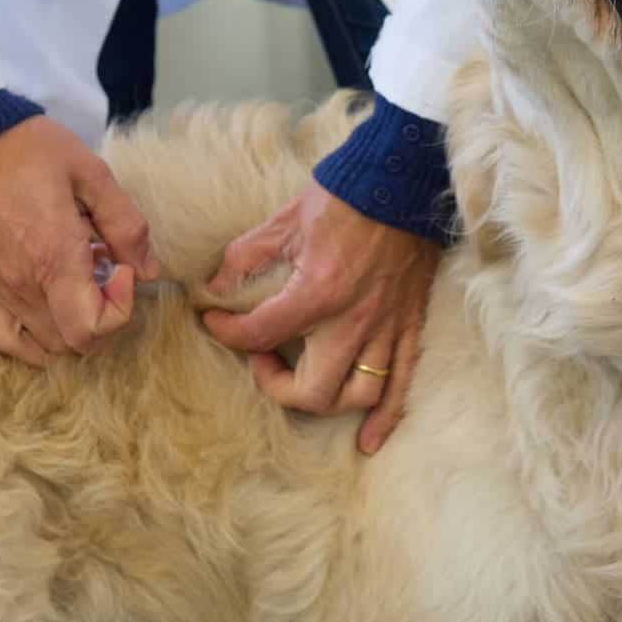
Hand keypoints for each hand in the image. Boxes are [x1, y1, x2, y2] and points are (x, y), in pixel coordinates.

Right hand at [0, 115, 158, 364]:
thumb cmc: (32, 150)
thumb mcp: (93, 175)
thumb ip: (126, 226)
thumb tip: (148, 271)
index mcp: (54, 258)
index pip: (91, 329)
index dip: (121, 309)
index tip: (124, 269)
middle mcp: (24, 284)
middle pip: (74, 343)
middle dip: (106, 316)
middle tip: (110, 273)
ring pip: (46, 345)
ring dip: (76, 325)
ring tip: (85, 283)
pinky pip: (7, 339)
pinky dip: (35, 343)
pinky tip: (56, 317)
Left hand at [201, 179, 440, 453]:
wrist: (402, 180)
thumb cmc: (344, 197)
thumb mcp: (284, 221)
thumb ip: (245, 256)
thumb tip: (215, 284)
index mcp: (318, 292)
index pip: (260, 334)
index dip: (226, 332)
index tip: (213, 320)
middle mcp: (353, 320)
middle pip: (313, 391)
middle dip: (277, 384)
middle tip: (262, 357)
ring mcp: (385, 328)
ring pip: (357, 396)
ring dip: (326, 401)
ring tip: (305, 382)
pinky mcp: (408, 326)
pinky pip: (400, 385)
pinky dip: (384, 419)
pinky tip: (367, 441)